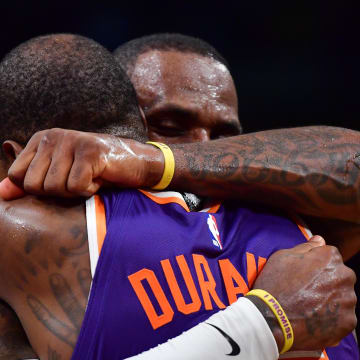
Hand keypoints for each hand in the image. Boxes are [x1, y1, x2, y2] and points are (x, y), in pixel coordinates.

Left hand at [7, 128, 162, 196]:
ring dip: (75, 192)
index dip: (39, 189)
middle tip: (77, 180)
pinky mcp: (90, 152)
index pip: (16, 176)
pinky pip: (76, 187)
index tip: (62, 180)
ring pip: (54, 188)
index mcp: (41, 140)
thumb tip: (0, 194)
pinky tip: (99, 178)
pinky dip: (89, 190)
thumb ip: (29, 181)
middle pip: (33, 185)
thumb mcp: (58, 174)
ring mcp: (72, 142)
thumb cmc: (96, 170)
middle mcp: (53, 136)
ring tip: (90, 177)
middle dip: (57, 192)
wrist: (134, 162)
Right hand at [251, 235, 356, 350]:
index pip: (329, 256)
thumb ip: (306, 247)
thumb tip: (320, 239)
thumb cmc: (275, 284)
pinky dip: (330, 318)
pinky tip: (313, 318)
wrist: (271, 319)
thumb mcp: (283, 256)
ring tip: (308, 306)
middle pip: (339, 276)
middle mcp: (345, 276)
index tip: (302, 274)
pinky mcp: (347, 322)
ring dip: (330, 299)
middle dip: (326, 281)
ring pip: (341, 296)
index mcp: (330, 257)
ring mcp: (348, 300)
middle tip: (304, 291)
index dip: (314, 265)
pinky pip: (342, 316)